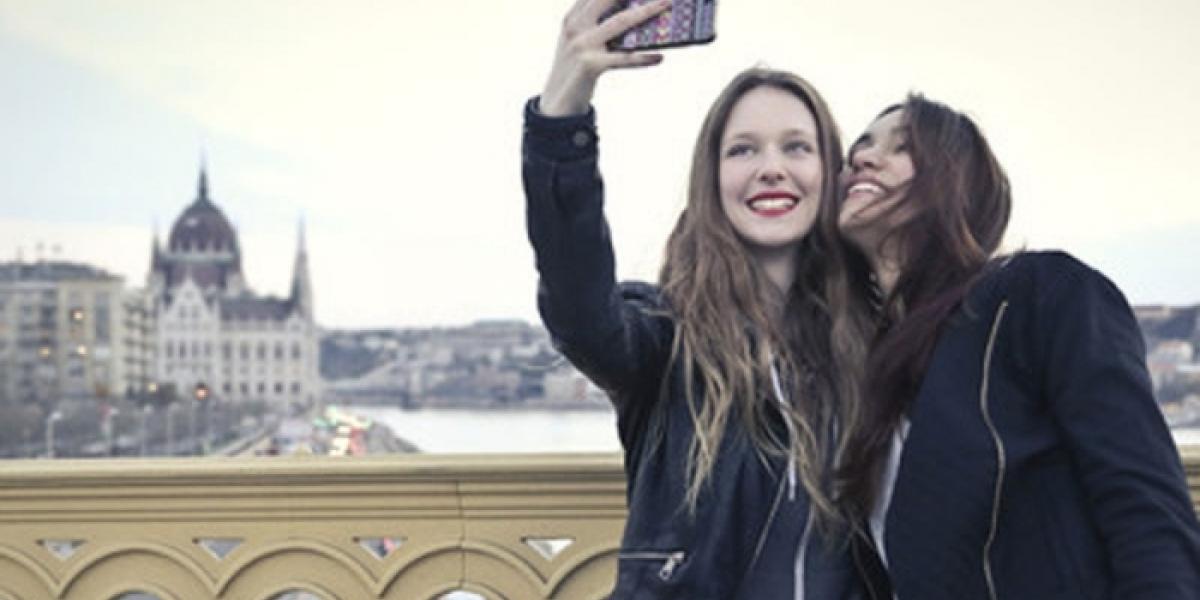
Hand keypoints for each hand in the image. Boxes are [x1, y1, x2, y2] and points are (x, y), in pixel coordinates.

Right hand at [539, 0, 671, 116]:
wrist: (556, 105)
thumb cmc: (574, 71)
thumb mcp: (579, 42)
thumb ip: (595, 25)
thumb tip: (633, 15)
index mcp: (572, 18)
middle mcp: (575, 27)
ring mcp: (582, 45)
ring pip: (620, 22)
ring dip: (646, 11)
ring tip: (666, 4)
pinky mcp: (590, 65)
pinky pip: (623, 58)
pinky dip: (643, 57)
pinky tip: (659, 57)